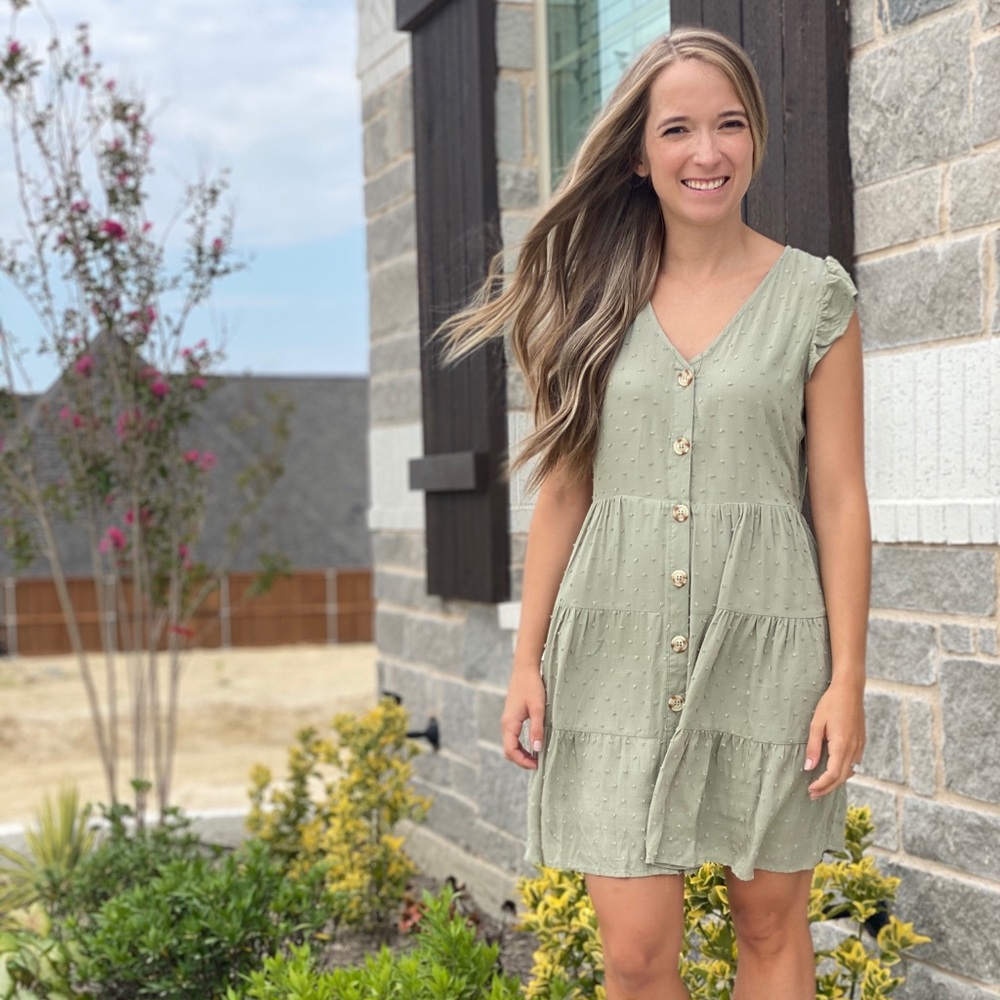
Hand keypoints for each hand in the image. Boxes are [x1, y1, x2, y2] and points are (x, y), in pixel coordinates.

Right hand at [501, 664, 545, 769]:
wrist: (525, 669)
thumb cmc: (532, 686)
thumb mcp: (538, 708)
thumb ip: (537, 729)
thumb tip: (537, 749)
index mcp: (509, 723)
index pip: (510, 750)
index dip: (522, 761)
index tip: (537, 765)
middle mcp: (506, 723)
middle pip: (508, 750)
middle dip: (521, 760)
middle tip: (538, 763)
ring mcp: (507, 720)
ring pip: (510, 744)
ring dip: (521, 753)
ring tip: (537, 756)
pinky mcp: (512, 717)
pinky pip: (513, 737)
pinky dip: (521, 745)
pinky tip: (533, 744)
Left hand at [804, 679, 865, 799]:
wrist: (850, 689)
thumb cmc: (830, 703)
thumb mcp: (817, 724)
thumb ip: (813, 747)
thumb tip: (808, 767)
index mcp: (842, 745)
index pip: (832, 774)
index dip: (821, 785)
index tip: (810, 790)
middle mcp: (853, 749)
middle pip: (841, 777)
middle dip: (827, 788)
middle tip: (813, 794)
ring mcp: (859, 746)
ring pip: (849, 771)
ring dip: (835, 781)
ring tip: (820, 785)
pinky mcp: (861, 742)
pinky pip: (853, 762)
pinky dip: (843, 771)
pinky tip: (833, 770)